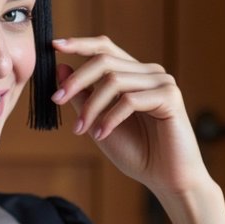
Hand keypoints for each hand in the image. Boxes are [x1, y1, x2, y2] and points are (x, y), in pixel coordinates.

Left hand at [51, 36, 206, 195]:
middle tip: (57, 99)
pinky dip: (110, 118)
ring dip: (91, 107)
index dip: (80, 44)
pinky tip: (101, 134)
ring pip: (114, 81)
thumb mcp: (99, 122)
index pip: (105, 48)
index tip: (54, 46)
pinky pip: (130, 100)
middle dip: (77, 80)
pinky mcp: (170, 97)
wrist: (166, 179)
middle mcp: (149, 73)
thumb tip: (61, 68)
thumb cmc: (136, 152)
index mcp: (134, 74)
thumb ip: (83, 97)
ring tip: (81, 129)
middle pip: (105, 60)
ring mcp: (162, 82)